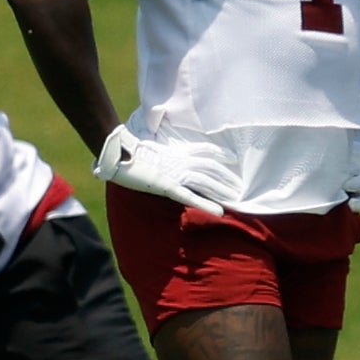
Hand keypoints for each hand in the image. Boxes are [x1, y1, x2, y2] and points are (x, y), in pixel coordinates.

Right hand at [93, 125, 240, 216]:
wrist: (117, 154)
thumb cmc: (128, 150)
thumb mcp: (148, 147)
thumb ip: (159, 150)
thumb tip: (157, 146)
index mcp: (175, 151)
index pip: (204, 151)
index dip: (220, 154)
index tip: (233, 159)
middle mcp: (179, 161)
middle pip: (210, 167)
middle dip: (227, 177)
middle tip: (241, 186)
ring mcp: (175, 173)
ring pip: (206, 181)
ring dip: (222, 189)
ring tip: (236, 198)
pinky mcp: (168, 186)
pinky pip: (191, 196)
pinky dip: (207, 204)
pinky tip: (219, 212)